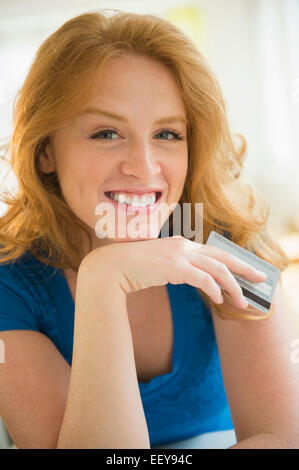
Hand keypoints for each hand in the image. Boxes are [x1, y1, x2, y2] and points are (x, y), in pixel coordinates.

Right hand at [82, 235, 265, 309]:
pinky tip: (219, 300)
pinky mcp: (174, 267)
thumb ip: (173, 266)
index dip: (232, 262)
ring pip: (217, 269)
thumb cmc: (131, 267)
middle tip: (261, 278)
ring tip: (241, 301)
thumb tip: (184, 275)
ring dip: (233, 286)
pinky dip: (214, 290)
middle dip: (245, 268)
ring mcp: (179, 255)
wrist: (110, 266)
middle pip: (223, 256)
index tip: (244, 272)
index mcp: (180, 244)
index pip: (214, 251)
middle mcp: (183, 245)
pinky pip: (203, 279)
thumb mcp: (157, 264)